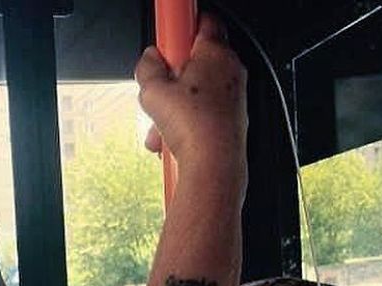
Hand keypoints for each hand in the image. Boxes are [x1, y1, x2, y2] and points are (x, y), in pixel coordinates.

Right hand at [135, 13, 246, 166]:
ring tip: (161, 127)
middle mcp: (231, 73)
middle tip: (158, 90)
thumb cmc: (195, 128)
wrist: (213, 168)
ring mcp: (234, 100)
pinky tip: (172, 142)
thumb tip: (149, 60)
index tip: (168, 35)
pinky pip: (203, 118)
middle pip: (195, 64)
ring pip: (196, 96)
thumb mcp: (152, 92)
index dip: (181, 27)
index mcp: (216, 53)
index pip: (202, 22)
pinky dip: (186, 128)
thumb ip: (147, 69)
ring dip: (174, 110)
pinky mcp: (231, 125)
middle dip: (171, 81)